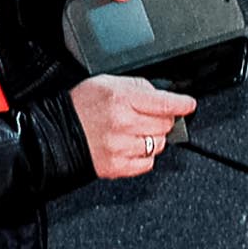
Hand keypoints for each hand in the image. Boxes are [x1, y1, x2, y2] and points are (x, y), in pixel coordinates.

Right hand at [68, 76, 195, 180]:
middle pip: (165, 125)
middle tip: (152, 117)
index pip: (165, 103)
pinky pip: (147, 164)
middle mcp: (124, 123)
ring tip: (137, 132)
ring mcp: (121, 147)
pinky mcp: (117, 166)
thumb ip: (137, 86)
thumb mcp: (108, 82)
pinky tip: (133, 147)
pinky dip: (145, 156)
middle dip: (164, 119)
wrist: (57, 132)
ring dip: (154, 138)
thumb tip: (160, 95)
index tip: (189, 105)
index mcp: (122, 98)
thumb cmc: (81, 106)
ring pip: (159, 144)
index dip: (182, 104)